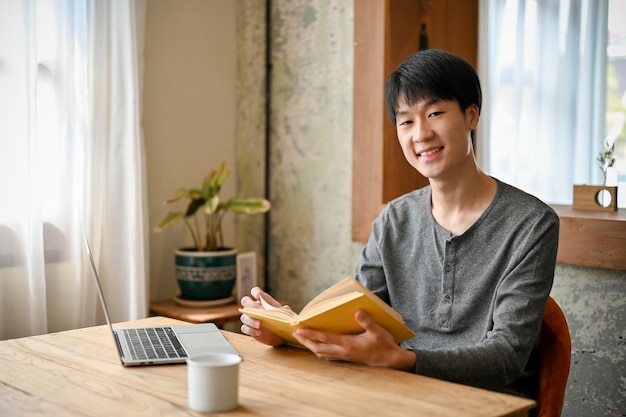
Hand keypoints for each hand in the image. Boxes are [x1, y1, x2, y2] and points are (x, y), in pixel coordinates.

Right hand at [239, 287, 288, 346]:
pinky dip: (250, 330)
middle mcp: (254, 308)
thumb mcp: (285, 314)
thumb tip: (284, 308)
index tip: (258, 296)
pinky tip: (258, 332)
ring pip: (244, 316)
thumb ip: (285, 310)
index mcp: (263, 300)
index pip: (255, 291)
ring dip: (251, 320)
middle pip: (245, 301)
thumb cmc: (281, 320)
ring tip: (260, 325)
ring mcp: (250, 318)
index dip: (255, 292)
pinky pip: (244, 328)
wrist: (280, 334)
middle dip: (251, 304)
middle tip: (259, 310)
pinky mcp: (249, 329)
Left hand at [292, 310, 415, 370]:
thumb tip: (357, 312)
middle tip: (295, 333)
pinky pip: (328, 355)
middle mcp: (344, 351)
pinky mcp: (346, 358)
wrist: (390, 360)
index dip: (312, 333)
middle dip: (306, 341)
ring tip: (301, 339)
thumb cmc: (384, 344)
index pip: (326, 338)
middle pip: (319, 347)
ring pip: (322, 353)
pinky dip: (319, 350)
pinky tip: (316, 346)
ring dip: (310, 346)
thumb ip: (368, 322)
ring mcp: (344, 356)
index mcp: (349, 344)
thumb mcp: (378, 331)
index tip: (300, 329)